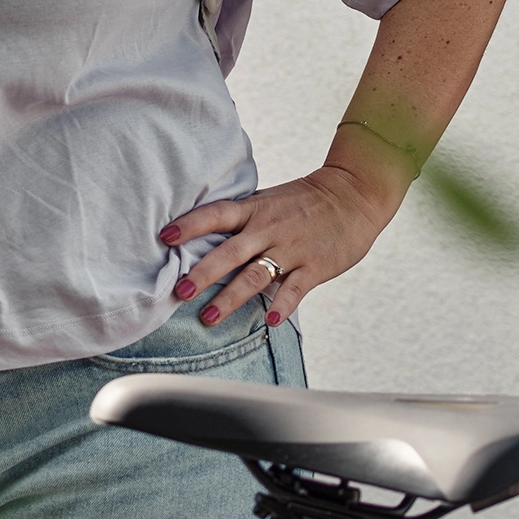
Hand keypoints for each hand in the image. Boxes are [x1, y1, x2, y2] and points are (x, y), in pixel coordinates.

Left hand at [164, 159, 400, 328]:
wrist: (354, 195)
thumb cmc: (304, 202)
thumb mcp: (268, 201)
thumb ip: (240, 219)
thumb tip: (200, 235)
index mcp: (254, 210)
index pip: (216, 214)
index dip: (190, 225)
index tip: (165, 237)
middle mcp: (268, 229)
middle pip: (229, 252)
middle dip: (203, 272)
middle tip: (179, 291)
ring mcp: (291, 249)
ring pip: (255, 275)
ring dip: (230, 298)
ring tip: (208, 317)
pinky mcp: (314, 266)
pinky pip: (295, 289)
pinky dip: (282, 307)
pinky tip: (269, 323)